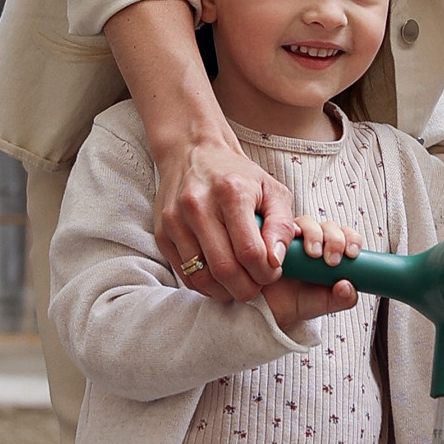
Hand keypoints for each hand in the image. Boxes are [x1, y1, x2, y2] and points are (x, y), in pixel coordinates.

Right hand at [152, 127, 293, 302]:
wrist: (192, 153)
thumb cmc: (238, 175)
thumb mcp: (272, 190)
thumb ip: (281, 224)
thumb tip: (276, 261)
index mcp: (230, 192)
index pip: (250, 251)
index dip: (266, 272)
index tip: (272, 272)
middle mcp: (198, 206)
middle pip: (225, 269)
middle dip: (247, 288)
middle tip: (257, 286)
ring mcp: (175, 221)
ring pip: (202, 277)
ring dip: (225, 291)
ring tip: (239, 284)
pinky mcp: (162, 234)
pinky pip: (185, 274)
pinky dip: (205, 284)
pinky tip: (219, 278)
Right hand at [263, 210, 360, 334]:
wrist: (270, 309)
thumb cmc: (300, 301)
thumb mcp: (326, 303)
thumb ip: (343, 298)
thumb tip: (347, 286)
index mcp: (331, 251)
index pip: (346, 236)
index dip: (351, 240)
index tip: (351, 254)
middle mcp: (313, 240)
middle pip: (328, 226)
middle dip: (334, 239)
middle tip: (331, 260)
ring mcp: (292, 237)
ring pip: (307, 223)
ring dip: (313, 234)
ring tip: (312, 254)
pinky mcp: (272, 237)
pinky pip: (279, 227)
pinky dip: (284, 231)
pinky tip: (287, 244)